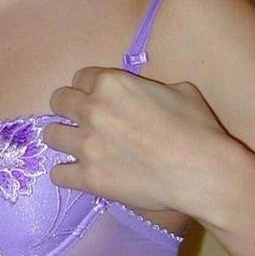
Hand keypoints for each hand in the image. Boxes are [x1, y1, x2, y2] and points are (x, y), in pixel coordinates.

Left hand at [43, 67, 235, 213]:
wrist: (204, 172)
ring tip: (79, 147)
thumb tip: (143, 94)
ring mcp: (87, 145)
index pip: (81, 77)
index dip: (89, 88)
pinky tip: (80, 174)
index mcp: (112, 83)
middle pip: (58, 100)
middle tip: (84, 120)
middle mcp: (92, 109)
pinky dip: (67, 174)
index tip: (98, 99)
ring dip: (64, 138)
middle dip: (69, 108)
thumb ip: (148, 87)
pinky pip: (57, 174)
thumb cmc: (198, 128)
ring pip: (50, 135)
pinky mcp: (88, 178)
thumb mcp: (179, 89)